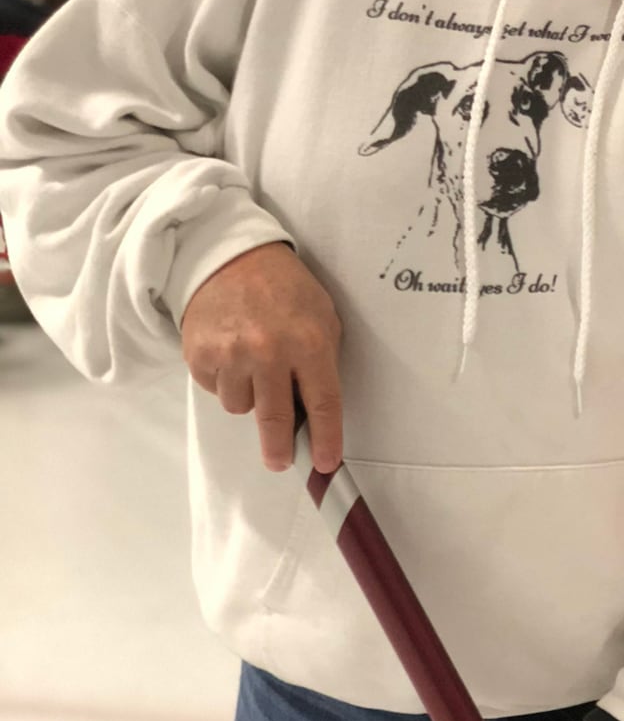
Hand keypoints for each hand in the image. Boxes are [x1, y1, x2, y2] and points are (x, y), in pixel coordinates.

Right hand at [181, 242, 342, 471]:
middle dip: (279, 448)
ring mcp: (231, 355)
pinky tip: (231, 355)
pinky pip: (215, 391)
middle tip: (280, 461)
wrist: (230, 256)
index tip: (325, 464)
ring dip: (250, 398)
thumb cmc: (285, 289)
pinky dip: (225, 382)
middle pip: (276, 419)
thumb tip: (314, 414)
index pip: (323, 404)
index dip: (326, 439)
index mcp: (309, 342)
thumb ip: (321, 362)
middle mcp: (269, 352)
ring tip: (253, 366)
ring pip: (241, 408)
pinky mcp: (200, 355)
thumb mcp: (321, 316)